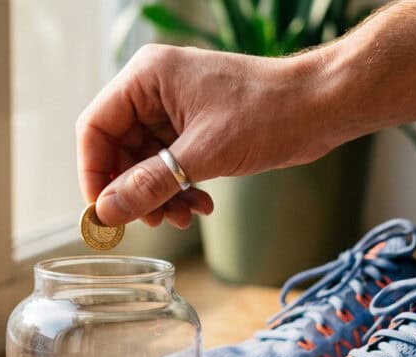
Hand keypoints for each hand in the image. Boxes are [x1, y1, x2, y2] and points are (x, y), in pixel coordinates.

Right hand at [76, 44, 338, 227]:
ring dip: (159, 195)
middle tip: (150, 220)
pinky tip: (200, 205)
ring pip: (144, 163)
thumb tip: (108, 210)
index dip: (93, 173)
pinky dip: (178, 188)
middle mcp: (155, 90)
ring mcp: (175, 109)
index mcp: (147, 78)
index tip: (103, 211)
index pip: (95, 127)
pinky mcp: (195, 128)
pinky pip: (169, 165)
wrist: (321, 107)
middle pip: (118, 149)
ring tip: (182, 216)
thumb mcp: (203, 155)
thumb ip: (149, 184)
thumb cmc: (269, 112)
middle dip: (134, 190)